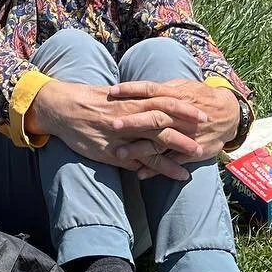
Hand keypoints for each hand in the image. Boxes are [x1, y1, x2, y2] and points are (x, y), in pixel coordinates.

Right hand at [24, 79, 207, 180]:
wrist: (61, 109)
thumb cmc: (86, 100)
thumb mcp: (111, 96)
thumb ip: (130, 99)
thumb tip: (148, 99)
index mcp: (129, 100)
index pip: (162, 99)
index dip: (182, 103)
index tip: (200, 105)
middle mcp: (129, 116)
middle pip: (165, 116)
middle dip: (187, 120)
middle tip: (210, 122)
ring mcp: (124, 135)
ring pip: (158, 140)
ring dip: (180, 146)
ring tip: (200, 152)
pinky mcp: (116, 152)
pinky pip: (144, 161)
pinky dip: (163, 168)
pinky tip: (178, 175)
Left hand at [107, 80, 241, 175]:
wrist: (230, 114)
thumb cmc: (201, 97)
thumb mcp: (183, 87)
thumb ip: (162, 89)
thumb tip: (138, 88)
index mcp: (176, 96)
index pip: (150, 90)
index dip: (132, 90)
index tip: (112, 91)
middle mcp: (179, 116)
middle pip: (154, 117)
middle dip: (134, 121)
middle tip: (113, 124)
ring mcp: (185, 135)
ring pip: (160, 142)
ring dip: (140, 149)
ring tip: (119, 154)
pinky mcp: (191, 151)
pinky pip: (172, 161)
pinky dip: (156, 169)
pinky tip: (139, 174)